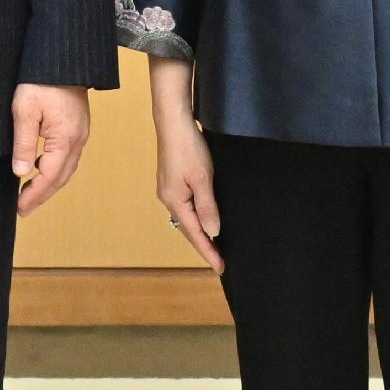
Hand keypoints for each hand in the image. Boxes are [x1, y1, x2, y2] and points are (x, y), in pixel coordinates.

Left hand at [10, 85, 89, 214]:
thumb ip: (24, 143)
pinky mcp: (78, 126)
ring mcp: (81, 133)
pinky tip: (41, 169)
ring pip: (67, 168)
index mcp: (66, 138)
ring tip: (30, 194)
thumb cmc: (41, 81)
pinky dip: (55, 169)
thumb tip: (21, 172)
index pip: (50, 176)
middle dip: (42, 195)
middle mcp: (78, 139)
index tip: (20, 207)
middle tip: (24, 209)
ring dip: (50, 184)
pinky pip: (69, 156)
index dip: (35, 194)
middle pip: (62, 177)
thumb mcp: (25, 110)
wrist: (63, 59)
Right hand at [154, 118, 222, 274]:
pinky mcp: (171, 181)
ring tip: (214, 246)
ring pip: (186, 218)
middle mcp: (168, 198)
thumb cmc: (188, 148)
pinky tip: (204, 219)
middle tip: (220, 261)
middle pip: (188, 229)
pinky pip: (185, 207)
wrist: (174, 123)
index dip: (209, 251)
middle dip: (204, 245)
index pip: (195, 234)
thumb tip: (213, 232)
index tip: (221, 267)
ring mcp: (168, 189)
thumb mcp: (203, 179)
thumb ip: (208, 207)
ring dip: (200, 232)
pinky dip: (196, 217)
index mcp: (174, 201)